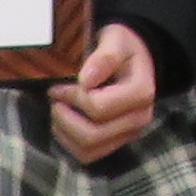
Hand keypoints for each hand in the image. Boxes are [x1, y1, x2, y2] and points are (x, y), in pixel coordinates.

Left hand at [49, 21, 158, 163]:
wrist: (135, 59)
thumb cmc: (123, 47)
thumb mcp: (116, 40)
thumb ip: (104, 57)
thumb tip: (86, 80)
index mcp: (141, 93)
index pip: (98, 108)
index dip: (72, 98)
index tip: (58, 86)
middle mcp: (139, 119)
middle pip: (93, 135)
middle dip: (65, 120)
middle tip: (55, 102)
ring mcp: (129, 134)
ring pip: (89, 150)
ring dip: (65, 134)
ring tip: (57, 113)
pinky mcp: (117, 142)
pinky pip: (89, 155)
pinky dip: (71, 144)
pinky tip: (64, 125)